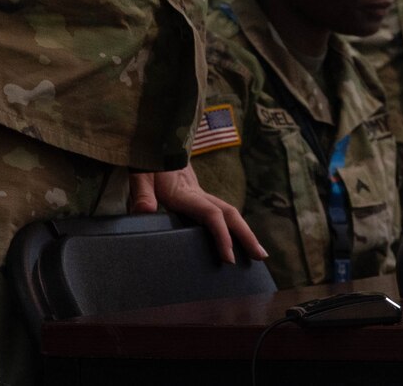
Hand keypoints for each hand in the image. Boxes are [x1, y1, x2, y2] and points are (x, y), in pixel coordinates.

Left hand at [128, 166, 266, 264]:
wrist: (156, 144)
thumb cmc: (147, 164)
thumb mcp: (140, 177)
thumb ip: (142, 194)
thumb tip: (146, 212)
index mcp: (186, 193)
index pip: (211, 215)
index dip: (223, 236)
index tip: (229, 258)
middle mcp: (198, 194)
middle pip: (230, 214)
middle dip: (247, 236)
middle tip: (261, 256)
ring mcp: (200, 195)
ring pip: (229, 214)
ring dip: (245, 232)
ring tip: (258, 253)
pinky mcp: (198, 198)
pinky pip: (220, 214)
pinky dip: (233, 228)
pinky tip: (237, 241)